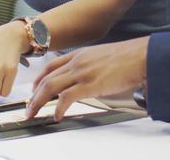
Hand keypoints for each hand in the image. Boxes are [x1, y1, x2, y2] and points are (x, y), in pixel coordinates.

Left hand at [26, 37, 148, 120]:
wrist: (141, 56)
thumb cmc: (128, 57)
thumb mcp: (102, 56)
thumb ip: (90, 64)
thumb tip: (88, 77)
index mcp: (80, 54)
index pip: (51, 66)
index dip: (39, 79)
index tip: (34, 89)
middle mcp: (77, 62)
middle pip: (46, 78)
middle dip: (34, 94)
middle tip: (29, 106)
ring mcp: (82, 72)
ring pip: (50, 87)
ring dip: (38, 102)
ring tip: (34, 113)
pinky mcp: (90, 85)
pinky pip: (66, 98)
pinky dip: (58, 108)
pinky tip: (57, 115)